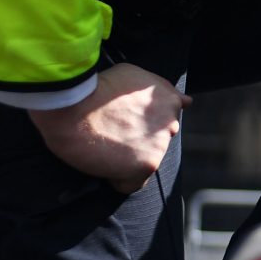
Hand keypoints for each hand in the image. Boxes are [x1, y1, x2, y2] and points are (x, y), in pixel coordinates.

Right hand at [28, 63, 189, 193]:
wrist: (73, 108)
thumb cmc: (94, 90)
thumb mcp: (133, 75)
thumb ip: (161, 90)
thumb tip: (187, 102)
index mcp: (169, 100)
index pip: (164, 122)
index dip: (141, 125)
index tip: (124, 124)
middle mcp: (170, 122)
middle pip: (154, 143)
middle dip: (136, 142)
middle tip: (111, 134)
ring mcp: (160, 144)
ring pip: (143, 162)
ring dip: (125, 159)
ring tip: (103, 145)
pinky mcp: (147, 164)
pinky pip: (132, 184)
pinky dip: (116, 179)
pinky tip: (103, 163)